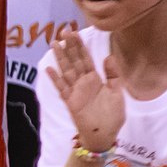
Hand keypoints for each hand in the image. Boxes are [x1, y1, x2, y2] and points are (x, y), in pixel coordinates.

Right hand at [45, 29, 125, 154]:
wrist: (104, 135)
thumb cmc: (112, 116)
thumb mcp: (117, 93)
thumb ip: (113, 75)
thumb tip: (109, 56)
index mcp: (95, 79)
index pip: (86, 58)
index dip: (80, 46)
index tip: (75, 33)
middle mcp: (83, 82)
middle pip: (74, 61)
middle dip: (69, 47)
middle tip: (63, 31)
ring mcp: (75, 91)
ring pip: (66, 70)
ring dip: (60, 57)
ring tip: (54, 44)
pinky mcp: (70, 101)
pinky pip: (61, 87)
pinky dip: (54, 78)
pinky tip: (48, 68)